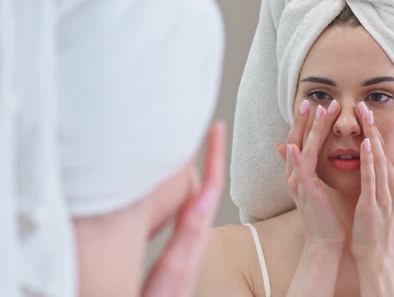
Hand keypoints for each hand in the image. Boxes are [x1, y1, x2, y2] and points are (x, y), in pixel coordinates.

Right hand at [142, 122, 225, 296]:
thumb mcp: (176, 266)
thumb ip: (189, 233)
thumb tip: (205, 195)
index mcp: (194, 234)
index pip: (209, 187)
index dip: (214, 155)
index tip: (217, 126)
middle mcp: (192, 234)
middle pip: (206, 186)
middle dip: (209, 156)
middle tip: (208, 127)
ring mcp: (185, 240)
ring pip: (196, 196)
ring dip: (200, 170)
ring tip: (195, 146)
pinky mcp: (176, 247)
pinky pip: (185, 211)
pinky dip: (186, 190)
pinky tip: (178, 186)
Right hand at [276, 100, 346, 248]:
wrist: (327, 242)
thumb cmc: (327, 216)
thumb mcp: (317, 186)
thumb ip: (310, 167)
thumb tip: (297, 150)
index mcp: (299, 173)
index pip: (301, 141)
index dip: (307, 122)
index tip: (317, 103)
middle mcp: (295, 175)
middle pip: (297, 140)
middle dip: (305, 119)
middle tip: (314, 99)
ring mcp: (298, 184)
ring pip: (301, 150)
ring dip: (309, 129)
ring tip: (318, 109)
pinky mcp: (306, 194)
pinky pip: (299, 173)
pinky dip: (295, 159)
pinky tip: (294, 146)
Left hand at [350, 103, 393, 257]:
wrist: (377, 254)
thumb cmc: (385, 226)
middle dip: (389, 127)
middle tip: (381, 103)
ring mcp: (387, 195)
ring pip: (381, 159)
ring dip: (374, 135)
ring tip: (366, 114)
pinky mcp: (372, 203)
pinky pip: (371, 178)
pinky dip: (370, 160)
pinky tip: (366, 143)